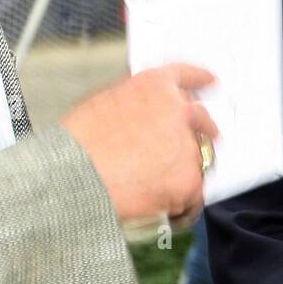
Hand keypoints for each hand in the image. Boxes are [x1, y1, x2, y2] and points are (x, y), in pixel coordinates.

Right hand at [61, 64, 217, 221]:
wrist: (72, 179)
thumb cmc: (76, 145)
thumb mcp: (101, 101)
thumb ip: (132, 97)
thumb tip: (144, 102)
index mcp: (155, 85)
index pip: (187, 75)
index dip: (200, 78)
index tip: (211, 81)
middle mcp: (178, 110)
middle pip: (203, 119)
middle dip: (201, 131)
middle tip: (188, 149)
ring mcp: (187, 145)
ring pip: (198, 159)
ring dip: (184, 171)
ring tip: (155, 188)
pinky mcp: (190, 180)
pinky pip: (194, 194)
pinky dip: (181, 203)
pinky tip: (162, 208)